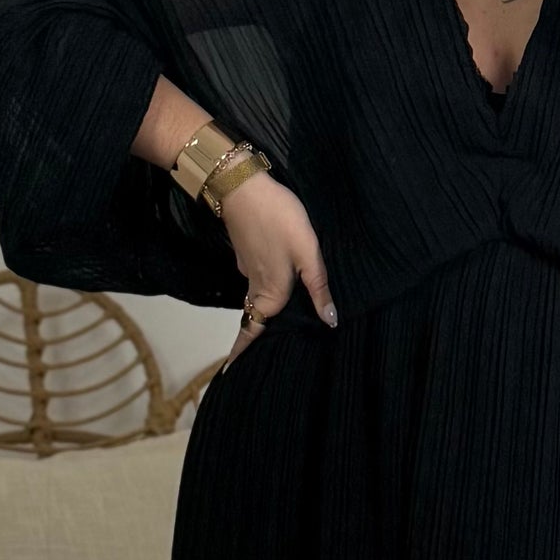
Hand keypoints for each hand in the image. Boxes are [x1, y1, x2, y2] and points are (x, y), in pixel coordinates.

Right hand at [212, 173, 335, 362]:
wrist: (241, 186)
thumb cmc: (278, 218)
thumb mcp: (307, 252)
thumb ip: (318, 287)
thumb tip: (330, 321)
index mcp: (270, 292)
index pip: (252, 331)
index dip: (241, 353)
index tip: (230, 372)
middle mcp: (255, 286)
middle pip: (255, 319)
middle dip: (255, 337)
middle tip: (260, 355)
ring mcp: (248, 269)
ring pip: (256, 299)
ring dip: (262, 313)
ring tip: (279, 323)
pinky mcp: (247, 253)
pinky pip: (257, 281)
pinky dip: (265, 290)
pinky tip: (280, 284)